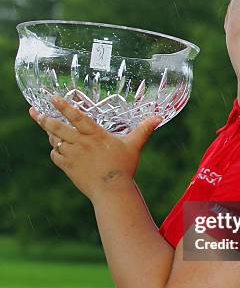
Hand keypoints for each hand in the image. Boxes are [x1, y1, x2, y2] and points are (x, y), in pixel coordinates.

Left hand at [29, 96, 162, 202]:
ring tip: (47, 128)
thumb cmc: (124, 166)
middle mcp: (81, 143)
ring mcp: (73, 155)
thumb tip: (158, 118)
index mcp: (95, 135)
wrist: (112, 190)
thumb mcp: (134, 146)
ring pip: (55, 141)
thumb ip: (144, 129)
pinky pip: (55, 156)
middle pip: (58, 127)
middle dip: (44, 119)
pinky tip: (57, 149)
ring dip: (50, 134)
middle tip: (33, 111)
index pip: (77, 116)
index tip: (52, 98)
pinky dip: (55, 152)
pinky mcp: (68, 168)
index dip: (64, 106)